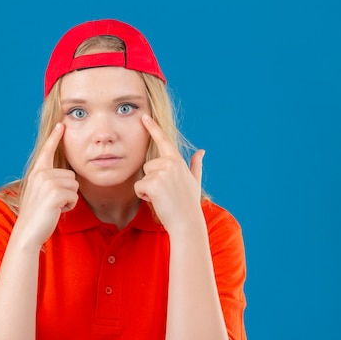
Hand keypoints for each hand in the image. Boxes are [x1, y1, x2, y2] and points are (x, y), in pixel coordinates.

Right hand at [16, 123, 78, 245]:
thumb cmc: (38, 215)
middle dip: (68, 190)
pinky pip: (74, 196)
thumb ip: (50, 181)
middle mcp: (40, 174)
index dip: (54, 138)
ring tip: (54, 206)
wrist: (28, 232)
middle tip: (52, 202)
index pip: (47, 151)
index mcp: (37, 172)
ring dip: (69, 198)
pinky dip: (69, 206)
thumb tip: (67, 177)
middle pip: (71, 175)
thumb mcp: (41, 193)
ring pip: (74, 185)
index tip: (61, 124)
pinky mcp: (55, 193)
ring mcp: (47, 182)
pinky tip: (56, 211)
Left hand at [134, 114, 204, 232]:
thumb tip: (202, 151)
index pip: (163, 140)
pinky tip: (157, 201)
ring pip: (142, 177)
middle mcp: (170, 163)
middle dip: (151, 180)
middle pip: (147, 166)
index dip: (153, 127)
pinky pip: (138, 187)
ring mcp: (162, 172)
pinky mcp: (153, 183)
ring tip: (162, 197)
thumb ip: (196, 165)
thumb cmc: (189, 203)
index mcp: (178, 160)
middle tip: (165, 192)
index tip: (144, 116)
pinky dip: (144, 196)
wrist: (187, 222)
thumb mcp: (194, 181)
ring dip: (147, 189)